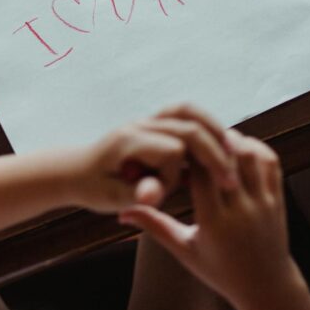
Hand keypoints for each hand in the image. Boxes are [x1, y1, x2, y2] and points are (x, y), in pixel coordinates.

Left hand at [71, 104, 237, 212]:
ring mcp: (148, 119)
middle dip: (212, 153)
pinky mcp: (156, 121)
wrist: (77, 169)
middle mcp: (139, 124)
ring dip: (214, 131)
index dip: (176, 175)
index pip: (171, 152)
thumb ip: (135, 194)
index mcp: (128, 141)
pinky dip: (207, 126)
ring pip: (189, 111)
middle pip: (188, 126)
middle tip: (229, 181)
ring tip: (233, 154)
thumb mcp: (111, 198)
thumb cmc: (94, 187)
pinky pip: (187, 113)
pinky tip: (220, 147)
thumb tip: (153, 195)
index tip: (168, 194)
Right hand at [119, 130, 297, 309]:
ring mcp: (264, 204)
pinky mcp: (278, 201)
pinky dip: (255, 148)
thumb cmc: (220, 271)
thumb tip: (122, 213)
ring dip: (233, 142)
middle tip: (195, 137)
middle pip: (227, 159)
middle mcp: (242, 210)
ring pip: (250, 156)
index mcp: (215, 223)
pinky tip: (238, 147)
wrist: (265, 289)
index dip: (187, 155)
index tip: (176, 147)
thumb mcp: (183, 250)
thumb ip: (155, 226)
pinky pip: (271, 163)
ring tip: (215, 141)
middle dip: (209, 144)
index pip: (201, 174)